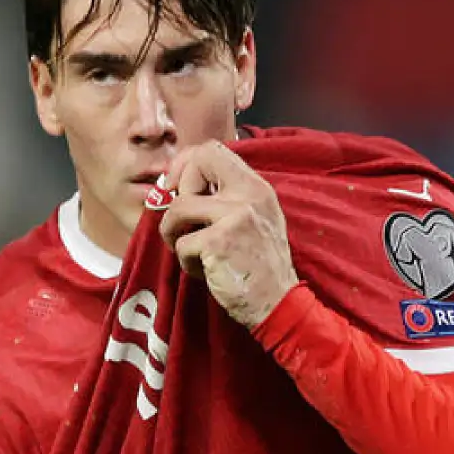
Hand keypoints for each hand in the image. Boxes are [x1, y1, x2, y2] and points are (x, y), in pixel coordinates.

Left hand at [157, 141, 300, 327]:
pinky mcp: (219, 241)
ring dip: (174, 234)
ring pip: (178, 207)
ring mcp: (235, 216)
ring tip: (193, 253)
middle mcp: (248, 194)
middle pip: (195, 164)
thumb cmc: (259, 267)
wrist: (279, 304)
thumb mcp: (254, 220)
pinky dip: (186, 263)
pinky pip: (180, 243)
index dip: (186, 164)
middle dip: (178, 194)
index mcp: (256, 186)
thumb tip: (179, 185)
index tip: (178, 189)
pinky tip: (207, 272)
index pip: (212, 149)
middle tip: (183, 224)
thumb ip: (226, 198)